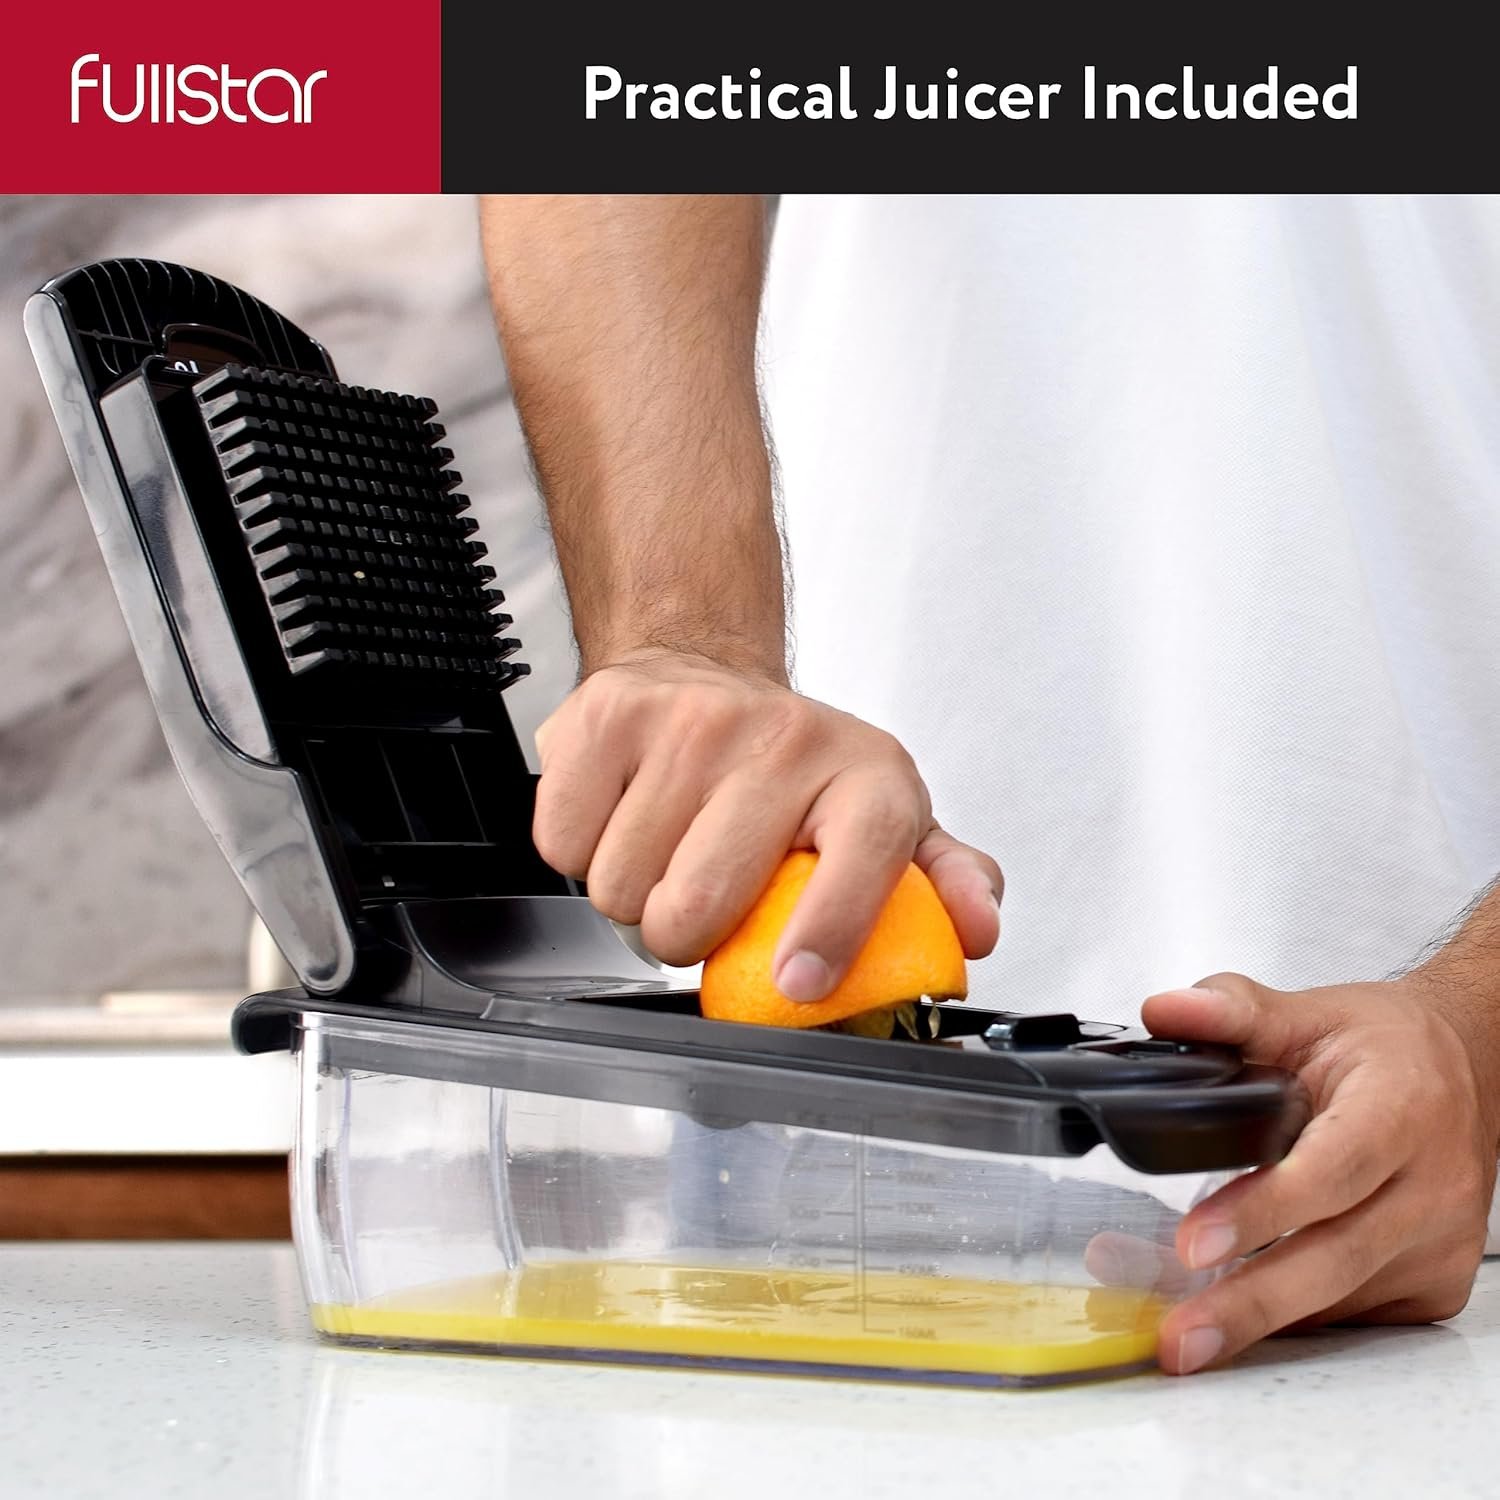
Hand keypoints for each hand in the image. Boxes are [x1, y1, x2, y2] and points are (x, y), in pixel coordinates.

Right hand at [531, 649, 1002, 996]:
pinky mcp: (607, 717)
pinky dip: (581, 853)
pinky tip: (622, 819)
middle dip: (686, 937)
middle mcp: (783, 738)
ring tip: (666, 854)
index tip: (799, 983)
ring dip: (634, 895)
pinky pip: (567, 844)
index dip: (832, 928)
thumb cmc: (791, 770)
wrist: (699, 673)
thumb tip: (974, 930)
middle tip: (704, 906)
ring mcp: (689, 722)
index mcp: (867, 774)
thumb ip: (940, 882)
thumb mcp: (886, 822)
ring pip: (622, 886)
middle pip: (700, 902)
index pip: (864, 852)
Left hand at [1141, 973, 1499, 1374]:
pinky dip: (1293, 1315)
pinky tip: (1236, 1311)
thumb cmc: (1385, 1047)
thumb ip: (1231, 1012)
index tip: (1194, 1242)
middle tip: (1178, 1334)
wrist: (1462, 1070)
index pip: (1331, 1171)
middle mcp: (1432, 1184)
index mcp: (1401, 1110)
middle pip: (1335, 1257)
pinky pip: (1354, 1312)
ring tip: (1181, 1330)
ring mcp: (1439, 1241)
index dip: (1262, 1211)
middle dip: (1249, 1302)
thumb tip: (1166, 1010)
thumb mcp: (1307, 1013)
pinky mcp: (1435, 1281)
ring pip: (1340, 1295)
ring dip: (1258, 1317)